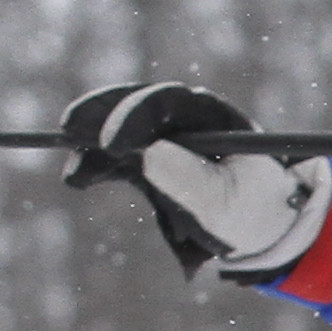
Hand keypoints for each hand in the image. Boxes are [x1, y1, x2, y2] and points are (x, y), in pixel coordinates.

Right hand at [58, 81, 329, 278]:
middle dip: (101, 114)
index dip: (134, 116)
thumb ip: (193, 181)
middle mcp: (184, 118)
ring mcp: (164, 136)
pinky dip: (96, 165)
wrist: (261, 227)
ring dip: (92, 144)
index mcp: (212, 115)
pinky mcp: (148, 158)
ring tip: (75, 176)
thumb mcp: (228, 204)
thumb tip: (149, 154)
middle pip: (134, 105)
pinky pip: (116, 156)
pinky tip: (78, 179)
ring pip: (119, 129)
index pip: (167, 102)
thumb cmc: (253, 211)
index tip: (112, 144)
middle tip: (70, 127)